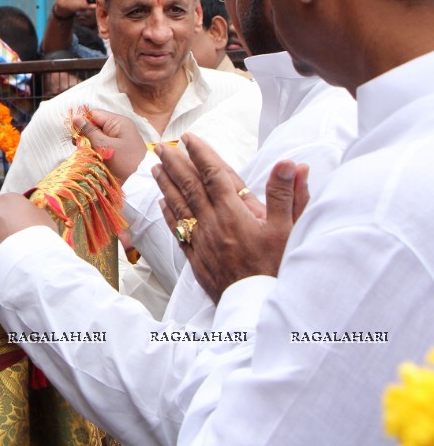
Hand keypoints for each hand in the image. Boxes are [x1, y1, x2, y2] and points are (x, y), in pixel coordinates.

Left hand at [0, 193, 55, 278]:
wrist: (30, 264)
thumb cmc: (42, 237)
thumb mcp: (45, 219)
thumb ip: (33, 216)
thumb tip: (30, 219)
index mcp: (6, 202)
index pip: (9, 206)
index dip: (17, 218)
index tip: (26, 229)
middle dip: (3, 233)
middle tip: (18, 247)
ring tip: (12, 263)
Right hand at [71, 110, 144, 182]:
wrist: (140, 181)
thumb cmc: (124, 162)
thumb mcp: (104, 145)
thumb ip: (89, 131)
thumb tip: (76, 118)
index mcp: (118, 122)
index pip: (94, 114)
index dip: (82, 122)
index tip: (74, 134)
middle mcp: (119, 127)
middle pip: (96, 124)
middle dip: (85, 134)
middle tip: (78, 145)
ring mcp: (119, 138)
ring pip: (97, 135)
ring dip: (89, 143)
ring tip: (85, 152)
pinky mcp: (118, 148)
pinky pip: (103, 144)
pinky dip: (96, 149)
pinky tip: (92, 156)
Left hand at [152, 133, 309, 302]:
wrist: (258, 307)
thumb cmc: (278, 269)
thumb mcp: (290, 230)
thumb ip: (289, 195)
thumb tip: (290, 164)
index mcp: (235, 213)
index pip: (214, 175)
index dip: (201, 154)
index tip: (189, 138)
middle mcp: (213, 223)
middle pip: (190, 186)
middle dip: (175, 163)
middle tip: (162, 146)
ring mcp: (201, 241)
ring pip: (179, 206)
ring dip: (165, 184)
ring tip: (154, 166)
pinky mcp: (196, 258)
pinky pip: (177, 230)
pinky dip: (168, 214)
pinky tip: (161, 202)